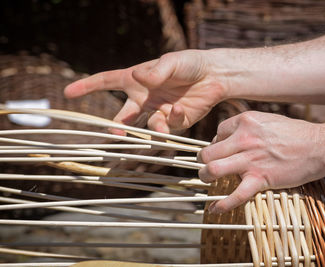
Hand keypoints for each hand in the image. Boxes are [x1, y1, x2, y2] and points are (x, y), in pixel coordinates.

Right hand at [64, 50, 226, 133]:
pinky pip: (168, 127)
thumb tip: (139, 79)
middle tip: (116, 134)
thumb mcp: (171, 62)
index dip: (87, 87)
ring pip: (146, 128)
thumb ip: (155, 71)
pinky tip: (179, 108)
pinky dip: (172, 119)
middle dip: (117, 129)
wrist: (214, 76)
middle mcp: (143, 99)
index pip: (106, 82)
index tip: (68, 93)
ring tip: (163, 124)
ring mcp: (158, 112)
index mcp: (136, 80)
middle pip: (122, 118)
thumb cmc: (189, 64)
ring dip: (152, 128)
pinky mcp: (174, 122)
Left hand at [198, 111, 324, 212]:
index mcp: (246, 122)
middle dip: (203, 161)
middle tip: (207, 166)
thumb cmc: (297, 134)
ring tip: (207, 180)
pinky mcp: (261, 179)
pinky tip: (214, 209)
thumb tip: (230, 138)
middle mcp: (244, 139)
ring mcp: (251, 160)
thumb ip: (248, 127)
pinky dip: (222, 205)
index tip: (223, 151)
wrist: (320, 147)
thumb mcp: (268, 120)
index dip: (217, 143)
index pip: (217, 132)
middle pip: (208, 152)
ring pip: (212, 170)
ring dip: (205, 177)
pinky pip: (236, 195)